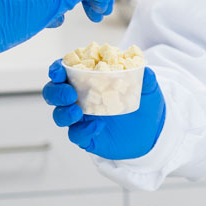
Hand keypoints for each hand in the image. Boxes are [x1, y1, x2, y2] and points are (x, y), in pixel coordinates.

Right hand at [42, 61, 164, 160]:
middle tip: (69, 94)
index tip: (59, 70)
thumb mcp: (147, 89)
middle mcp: (79, 98)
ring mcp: (80, 119)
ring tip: (77, 112)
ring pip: (59, 115)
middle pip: (53, 93)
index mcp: (87, 79)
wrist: (151, 130)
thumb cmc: (143, 102)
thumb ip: (145, 78)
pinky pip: (76, 135)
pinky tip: (97, 127)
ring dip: (64, 113)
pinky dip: (82, 131)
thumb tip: (145, 70)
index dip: (56, 69)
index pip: (64, 71)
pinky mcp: (86, 137)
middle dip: (56, 92)